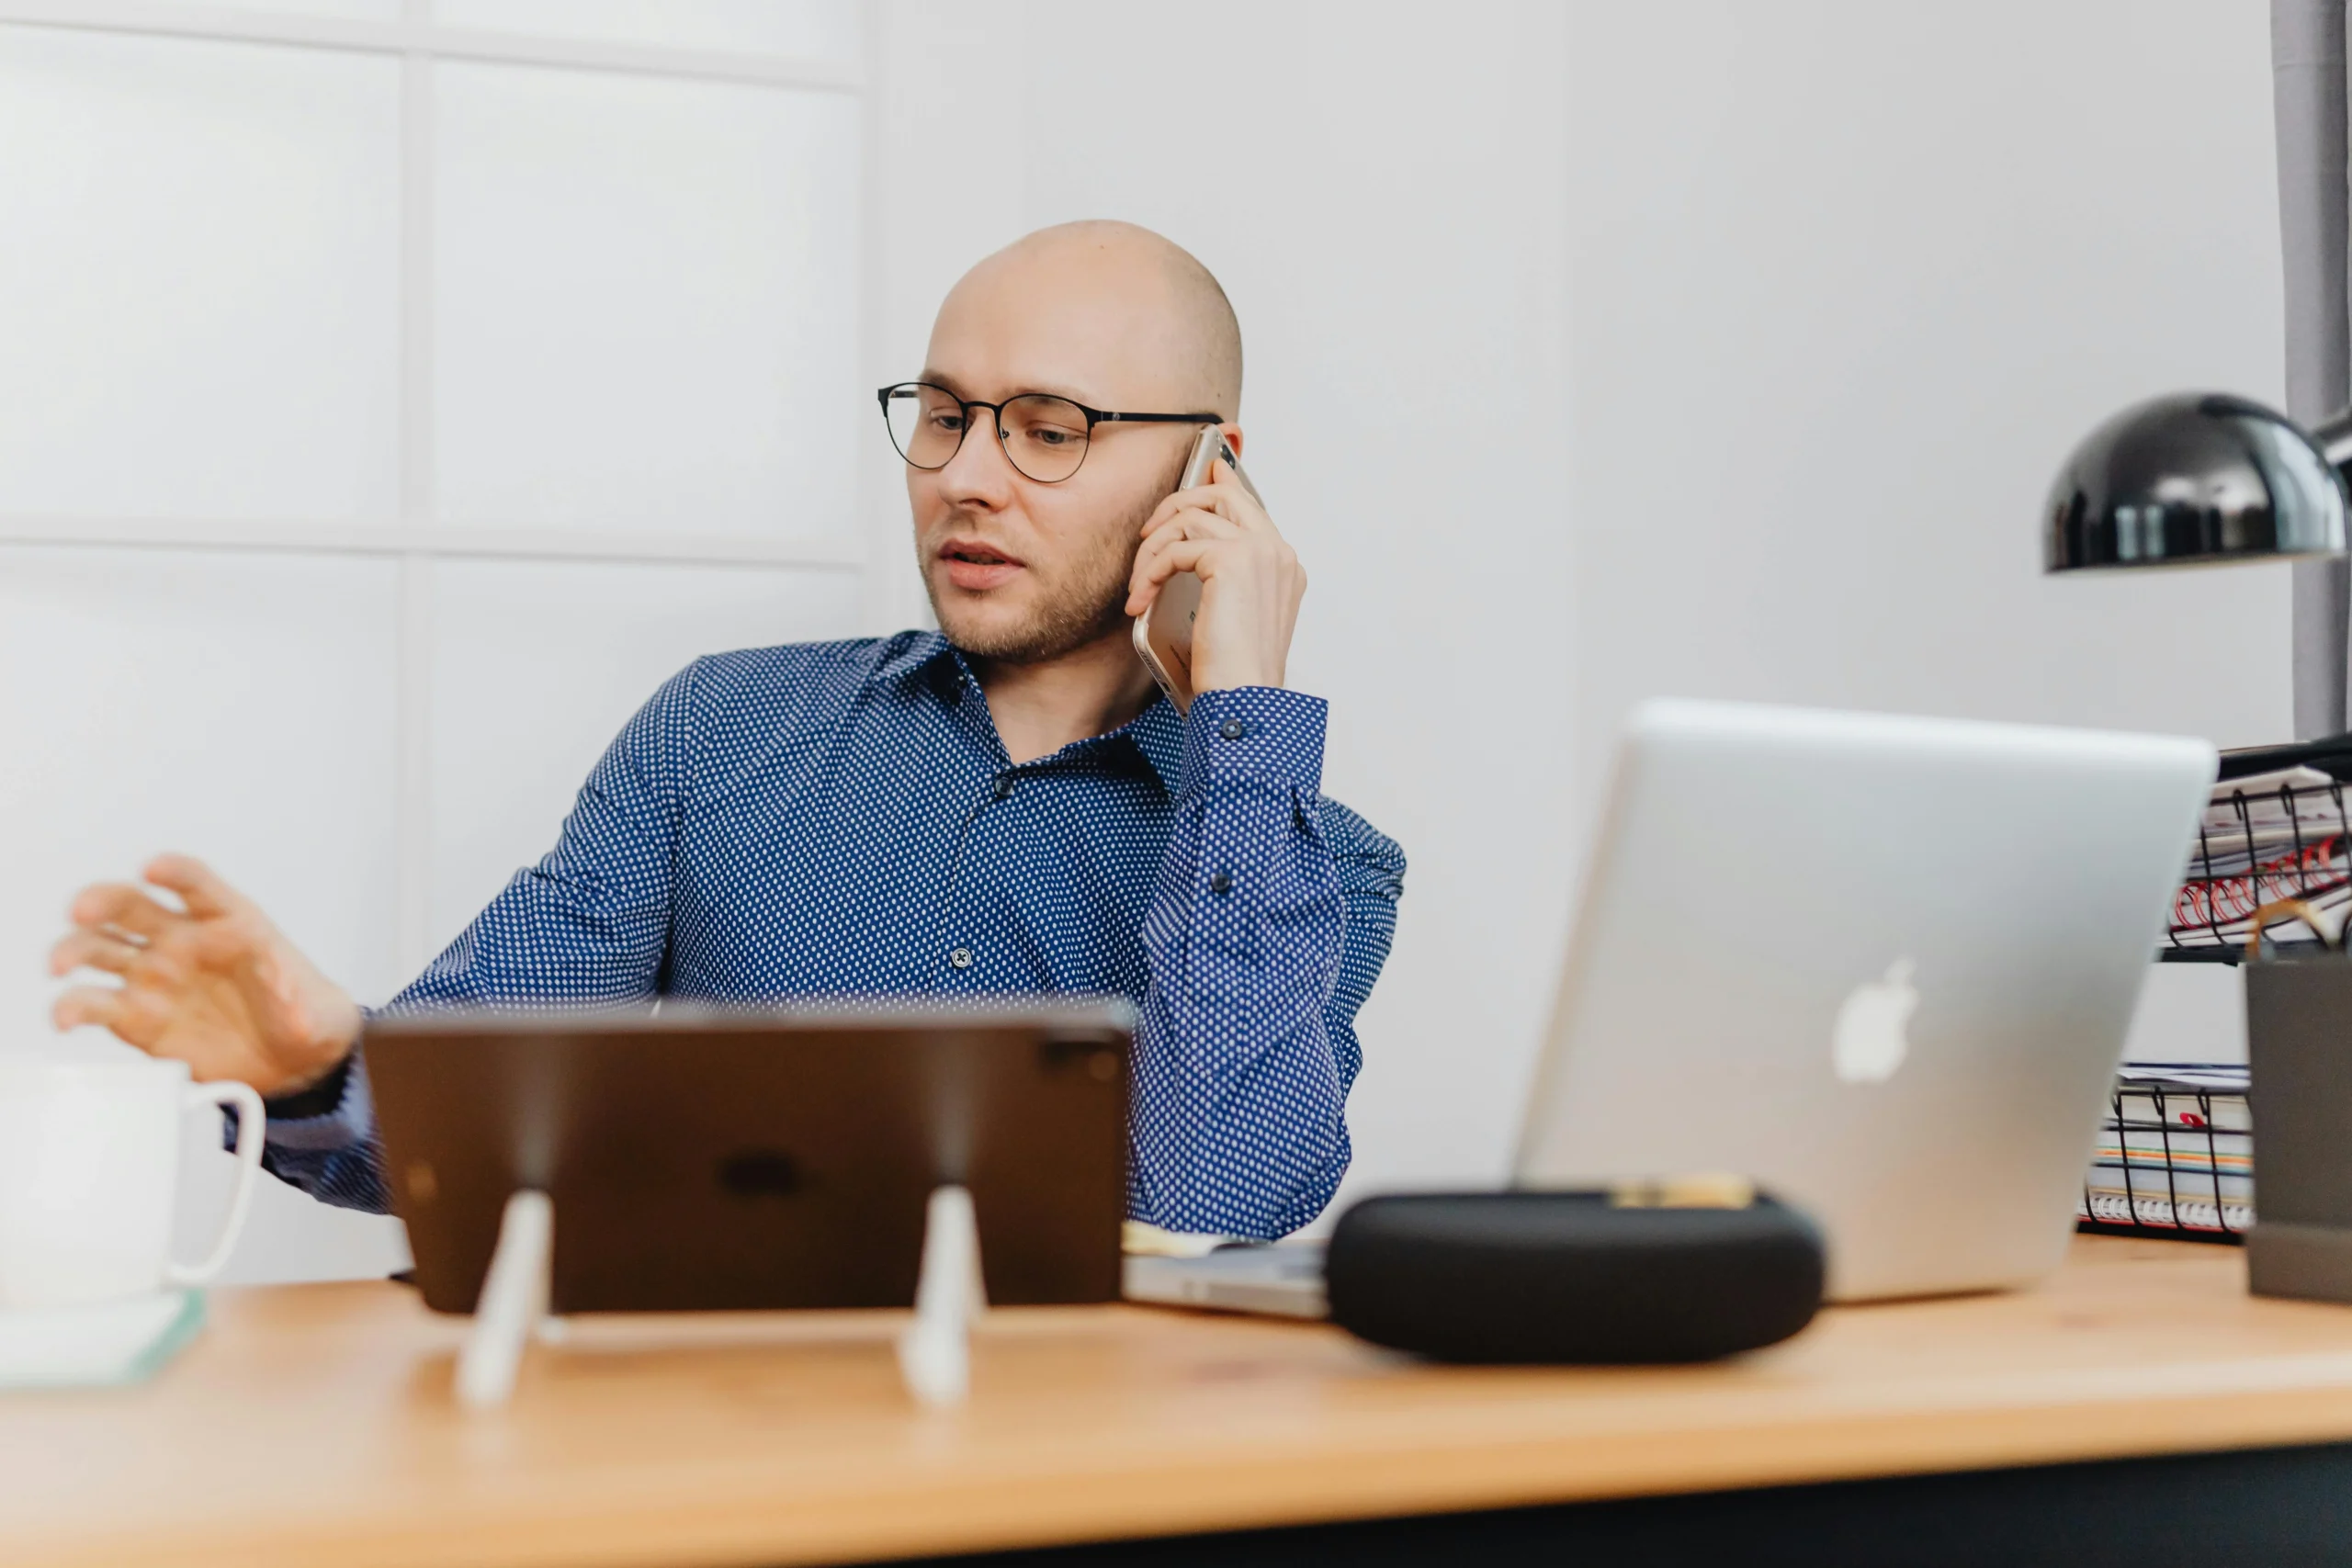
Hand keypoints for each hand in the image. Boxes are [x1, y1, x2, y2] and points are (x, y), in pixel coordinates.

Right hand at [48, 855, 359, 1097]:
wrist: (292, 1064)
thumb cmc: (303, 1015)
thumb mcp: (315, 1007)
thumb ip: (295, 996)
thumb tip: (286, 993)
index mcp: (228, 921)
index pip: (196, 885)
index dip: (174, 873)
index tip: (153, 869)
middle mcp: (181, 942)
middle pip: (129, 906)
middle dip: (101, 901)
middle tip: (83, 911)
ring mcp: (154, 978)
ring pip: (98, 948)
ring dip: (72, 950)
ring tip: (61, 967)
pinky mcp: (137, 1019)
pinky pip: (95, 1005)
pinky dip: (74, 1007)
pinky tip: (67, 1016)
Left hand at [1125, 458, 1306, 695]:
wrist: (1244, 697)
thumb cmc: (1236, 671)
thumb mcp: (1231, 617)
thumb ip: (1223, 578)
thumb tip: (1194, 550)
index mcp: (1284, 565)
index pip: (1251, 508)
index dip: (1225, 484)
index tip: (1209, 468)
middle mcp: (1277, 552)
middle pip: (1222, 496)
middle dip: (1176, 506)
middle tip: (1148, 532)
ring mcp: (1259, 552)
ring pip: (1191, 518)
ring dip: (1153, 549)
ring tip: (1140, 585)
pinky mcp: (1232, 560)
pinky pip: (1175, 549)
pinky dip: (1150, 572)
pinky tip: (1141, 599)